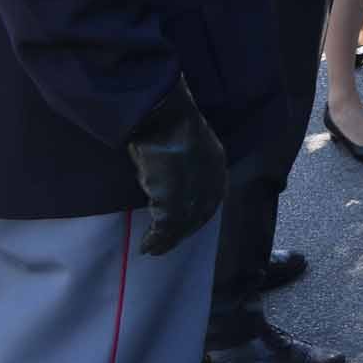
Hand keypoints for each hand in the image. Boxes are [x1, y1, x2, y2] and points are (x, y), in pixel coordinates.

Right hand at [125, 78, 226, 255]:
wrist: (159, 113)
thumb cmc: (166, 121)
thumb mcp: (182, 144)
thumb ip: (184, 162)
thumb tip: (167, 178)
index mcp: (216, 161)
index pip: (211, 196)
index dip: (197, 215)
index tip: (183, 227)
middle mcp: (211, 177)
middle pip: (200, 213)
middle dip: (183, 231)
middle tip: (166, 245)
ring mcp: (194, 188)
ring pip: (184, 223)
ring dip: (168, 239)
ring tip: (154, 248)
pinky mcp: (175, 196)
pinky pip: (167, 225)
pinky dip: (157, 238)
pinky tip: (147, 245)